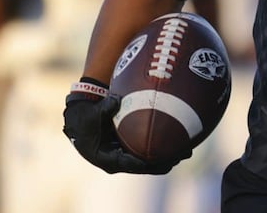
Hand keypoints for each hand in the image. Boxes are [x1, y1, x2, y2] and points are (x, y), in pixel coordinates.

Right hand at [63, 93, 185, 174]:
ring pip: (147, 161)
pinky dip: (160, 149)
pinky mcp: (127, 149)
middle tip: (180, 157)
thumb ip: (105, 108)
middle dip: (162, 163)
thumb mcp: (92, 113)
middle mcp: (115, 160)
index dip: (145, 163)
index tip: (162, 160)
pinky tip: (179, 142)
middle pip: (142, 166)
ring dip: (166, 158)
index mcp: (105, 158)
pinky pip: (146, 152)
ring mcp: (122, 156)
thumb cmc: (85, 116)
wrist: (79, 118)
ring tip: (186, 151)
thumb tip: (115, 101)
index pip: (129, 164)